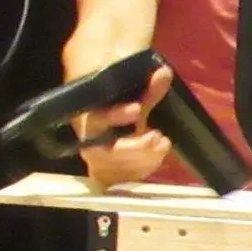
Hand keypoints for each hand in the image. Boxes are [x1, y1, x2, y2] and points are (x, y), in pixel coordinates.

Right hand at [75, 64, 172, 185]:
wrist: (109, 107)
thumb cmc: (118, 94)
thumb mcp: (132, 89)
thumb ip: (149, 87)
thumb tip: (164, 73)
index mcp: (87, 112)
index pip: (94, 117)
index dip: (114, 115)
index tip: (136, 109)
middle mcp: (87, 137)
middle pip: (102, 151)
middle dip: (133, 148)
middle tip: (157, 137)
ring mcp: (96, 156)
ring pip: (113, 168)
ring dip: (141, 160)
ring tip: (163, 143)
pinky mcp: (108, 169)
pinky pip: (121, 177)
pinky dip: (142, 169)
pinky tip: (158, 155)